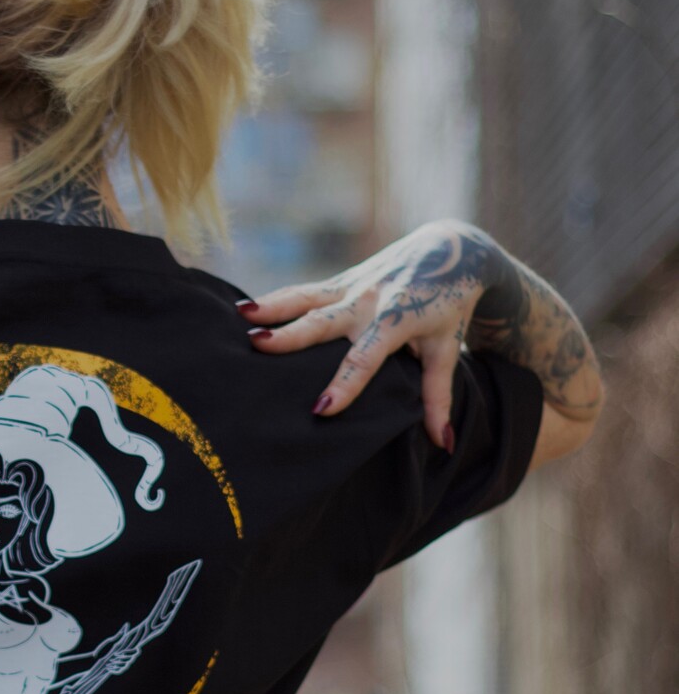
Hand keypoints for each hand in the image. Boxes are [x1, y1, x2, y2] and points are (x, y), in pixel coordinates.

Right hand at [238, 223, 497, 449]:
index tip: (322, 409)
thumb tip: (444, 444)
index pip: (368, 356)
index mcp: (398, 319)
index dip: (346, 383)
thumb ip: (439, 397)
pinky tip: (243, 309)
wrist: (453, 250)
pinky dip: (275, 299)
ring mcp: (352, 285)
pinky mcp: (341, 279)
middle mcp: (370, 299)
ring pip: (306, 297)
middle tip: (259, 347)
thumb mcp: (447, 349)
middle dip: (291, 335)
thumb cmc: (450, 306)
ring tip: (240, 316)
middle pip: (325, 321)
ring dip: (273, 306)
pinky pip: (304, 291)